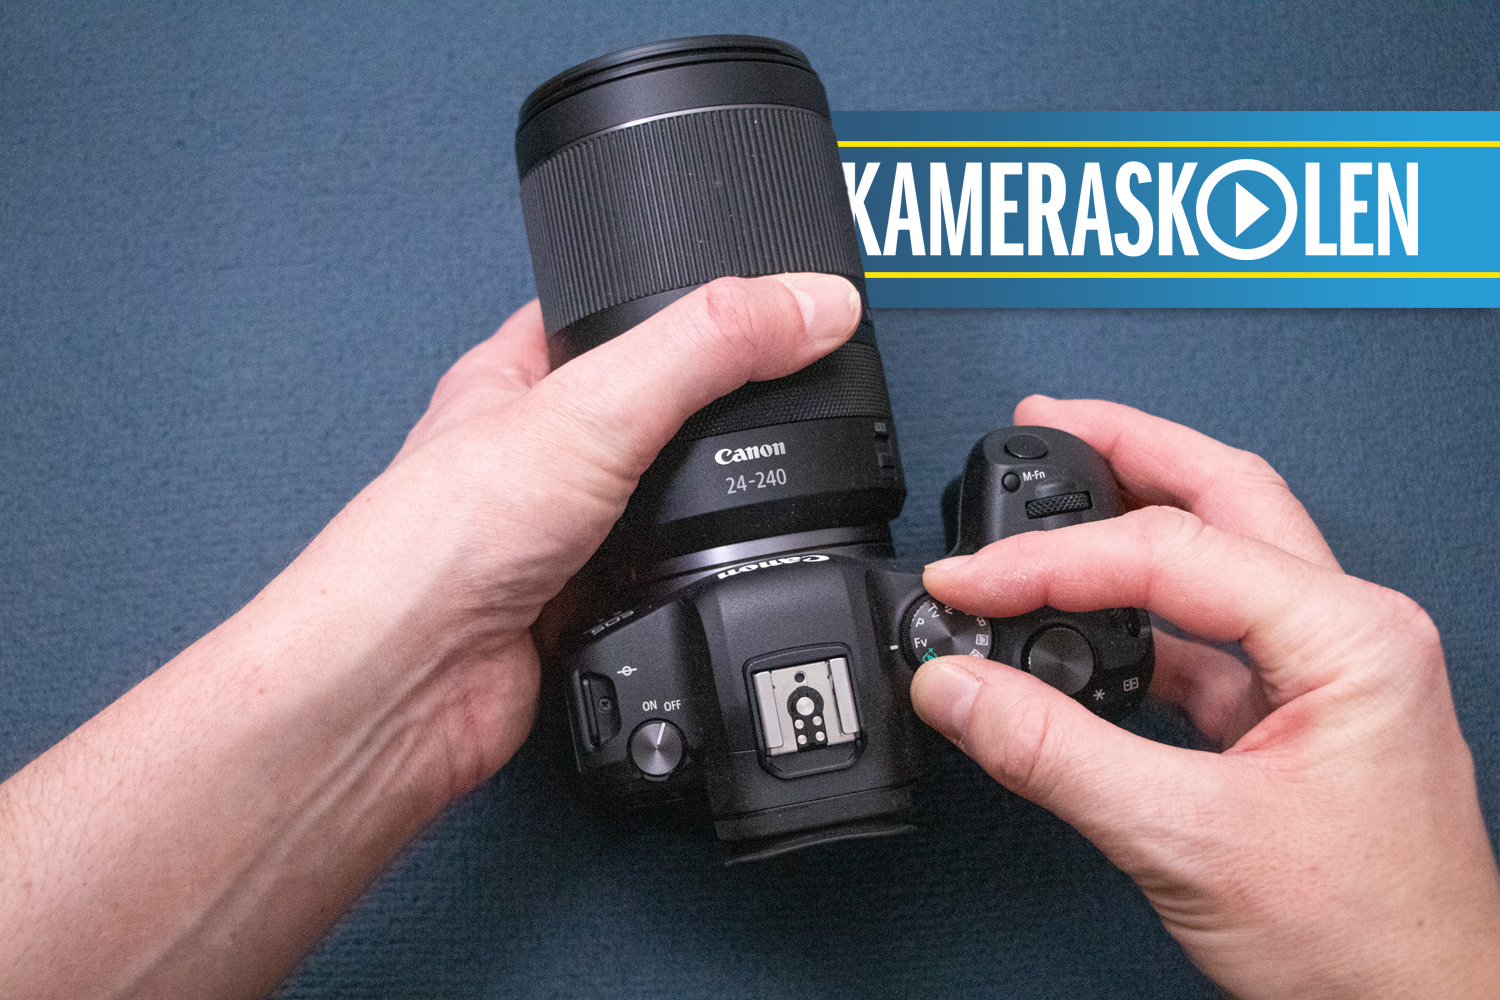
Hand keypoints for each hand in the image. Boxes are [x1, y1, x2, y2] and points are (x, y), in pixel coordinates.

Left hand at [0, 273, 861, 999]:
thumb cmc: (439, 539)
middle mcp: (533, 453)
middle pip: (652, 415)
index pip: (608, 313)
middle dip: (708, 422)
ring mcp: (559, 534)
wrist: (408, 687)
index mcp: (514, 375)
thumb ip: (711, 348)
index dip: (682, 302)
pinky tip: (699, 576)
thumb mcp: (596, 406)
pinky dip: (687, 582)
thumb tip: (815, 304)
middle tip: (769, 405)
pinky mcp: (582, 609)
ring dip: (696, 513)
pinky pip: (661, 581)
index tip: (760, 303)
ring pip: (660, 505)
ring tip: (730, 500)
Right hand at [909, 396, 1499, 999]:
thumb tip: (955, 685)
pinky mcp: (1290, 707)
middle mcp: (1347, 628)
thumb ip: (1054, 751)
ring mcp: (1323, 665)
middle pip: (1223, 494)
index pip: (1169, 553)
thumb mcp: (1186, 839)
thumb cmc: (1366, 939)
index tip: (966, 582)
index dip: (1048, 561)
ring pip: (1216, 553)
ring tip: (1055, 493)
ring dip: (1132, 517)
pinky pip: (1201, 631)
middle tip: (1042, 422)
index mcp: (1348, 633)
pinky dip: (1131, 613)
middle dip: (1127, 447)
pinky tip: (1076, 623)